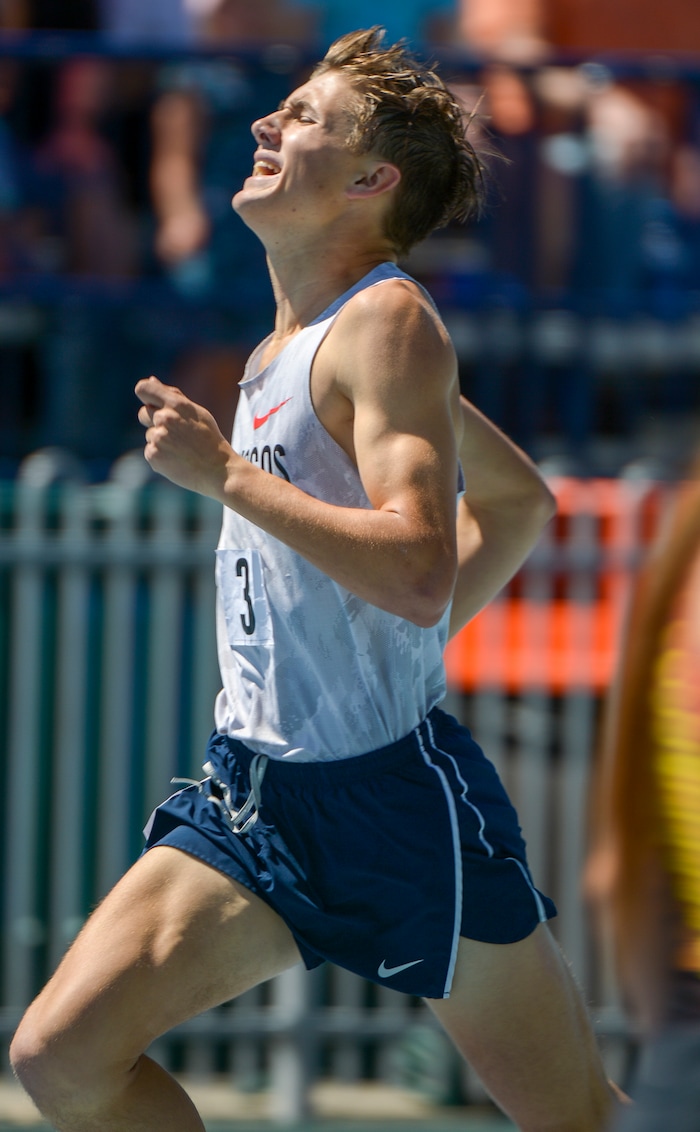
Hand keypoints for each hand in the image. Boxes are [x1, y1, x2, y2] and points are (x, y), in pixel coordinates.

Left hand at [135, 376, 231, 496]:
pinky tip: (177, 459)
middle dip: (154, 420)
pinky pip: (150, 450)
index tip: (149, 401)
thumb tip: (151, 380)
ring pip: (149, 434)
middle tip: (175, 433)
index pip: (143, 389)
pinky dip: (160, 455)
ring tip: (181, 449)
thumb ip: (173, 395)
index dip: (144, 394)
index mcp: (176, 404)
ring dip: (161, 440)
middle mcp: (164, 419)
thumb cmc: (209, 439)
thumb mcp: (196, 412)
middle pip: (143, 413)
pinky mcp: (153, 455)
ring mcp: (157, 438)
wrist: (218, 470)